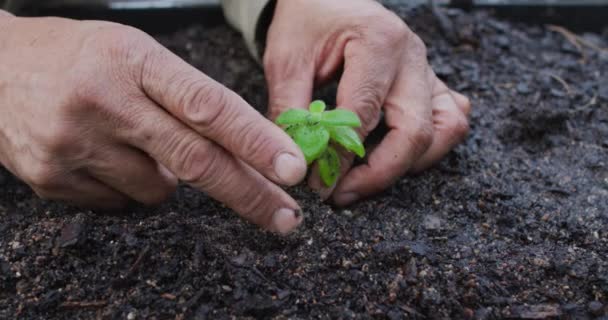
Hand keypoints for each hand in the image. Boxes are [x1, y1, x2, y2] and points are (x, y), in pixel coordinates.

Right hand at [0, 16, 306, 233]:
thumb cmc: (78, 57)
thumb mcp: (133, 53)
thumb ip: (182, 99)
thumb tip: (233, 153)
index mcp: (133, 61)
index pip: (207, 105)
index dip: (255, 140)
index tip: (292, 169)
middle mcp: (104, 102)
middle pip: (194, 161)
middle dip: (249, 194)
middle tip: (287, 218)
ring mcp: (74, 144)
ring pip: (159, 191)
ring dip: (167, 178)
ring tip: (133, 141)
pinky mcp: (52, 179)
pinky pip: (120, 204)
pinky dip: (128, 187)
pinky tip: (103, 155)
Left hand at [264, 0, 470, 205]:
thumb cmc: (307, 23)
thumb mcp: (287, 60)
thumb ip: (290, 109)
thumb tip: (296, 162)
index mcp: (379, 41)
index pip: (364, 113)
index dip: (342, 157)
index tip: (317, 182)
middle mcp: (413, 56)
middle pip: (415, 130)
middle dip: (379, 173)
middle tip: (341, 193)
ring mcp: (428, 70)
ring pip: (444, 129)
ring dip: (410, 164)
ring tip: (366, 179)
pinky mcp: (431, 83)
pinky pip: (450, 119)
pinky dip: (431, 145)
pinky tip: (396, 154)